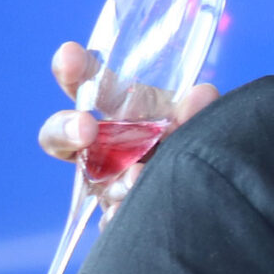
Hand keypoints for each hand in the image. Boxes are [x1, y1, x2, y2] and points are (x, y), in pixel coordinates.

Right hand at [38, 41, 221, 211]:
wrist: (214, 195)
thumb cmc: (195, 145)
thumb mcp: (200, 125)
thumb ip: (200, 111)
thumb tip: (201, 94)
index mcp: (120, 113)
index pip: (87, 86)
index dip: (74, 70)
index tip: (70, 53)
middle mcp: (103, 148)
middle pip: (59, 136)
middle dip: (66, 128)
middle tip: (85, 127)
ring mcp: (106, 185)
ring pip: (93, 182)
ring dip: (115, 178)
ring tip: (140, 176)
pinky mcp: (119, 219)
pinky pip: (111, 220)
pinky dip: (121, 216)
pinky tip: (132, 211)